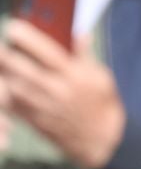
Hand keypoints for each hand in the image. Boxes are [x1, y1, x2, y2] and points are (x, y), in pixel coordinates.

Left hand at [0, 19, 125, 167]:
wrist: (102, 140)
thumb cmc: (102, 103)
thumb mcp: (101, 76)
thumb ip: (84, 55)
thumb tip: (78, 33)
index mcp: (75, 76)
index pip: (46, 52)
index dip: (27, 38)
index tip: (14, 27)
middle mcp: (58, 91)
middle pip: (22, 69)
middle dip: (6, 55)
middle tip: (2, 47)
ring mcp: (46, 108)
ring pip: (13, 86)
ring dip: (5, 73)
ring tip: (3, 64)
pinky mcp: (37, 121)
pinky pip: (13, 105)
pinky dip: (6, 92)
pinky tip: (7, 83)